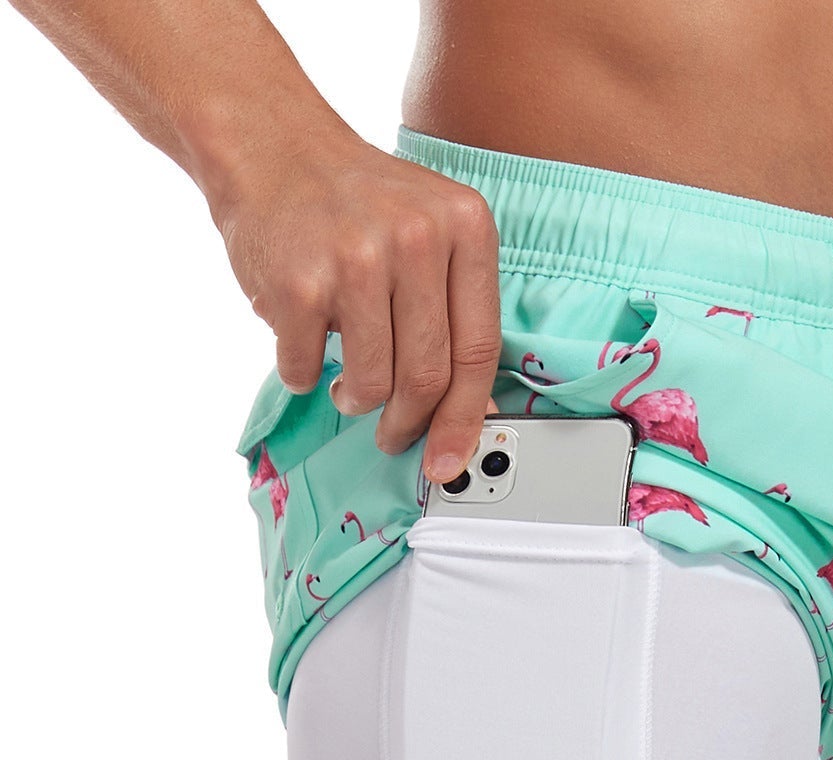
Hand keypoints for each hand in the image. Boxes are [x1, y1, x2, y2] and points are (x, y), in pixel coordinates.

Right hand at [212, 124, 500, 484]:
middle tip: (394, 434)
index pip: (478, 351)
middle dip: (408, 424)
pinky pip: (309, 368)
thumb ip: (458, 310)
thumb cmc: (355, 201)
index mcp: (466, 228)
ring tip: (346, 384)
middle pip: (427, 377)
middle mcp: (418, 238)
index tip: (452, 459)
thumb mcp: (431, 233)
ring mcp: (357, 258)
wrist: (267, 141)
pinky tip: (303, 342)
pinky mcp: (298, 281)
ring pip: (371, 384)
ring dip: (356, 401)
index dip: (466, 418)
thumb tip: (476, 408)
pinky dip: (303, 372)